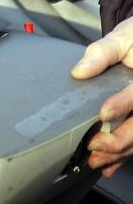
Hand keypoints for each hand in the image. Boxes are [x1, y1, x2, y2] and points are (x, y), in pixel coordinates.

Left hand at [71, 16, 132, 177]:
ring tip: (95, 160)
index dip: (122, 104)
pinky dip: (123, 157)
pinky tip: (108, 166)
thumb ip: (103, 52)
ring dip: (118, 153)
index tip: (103, 113)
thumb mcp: (123, 37)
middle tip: (95, 144)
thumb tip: (80, 70)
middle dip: (119, 139)